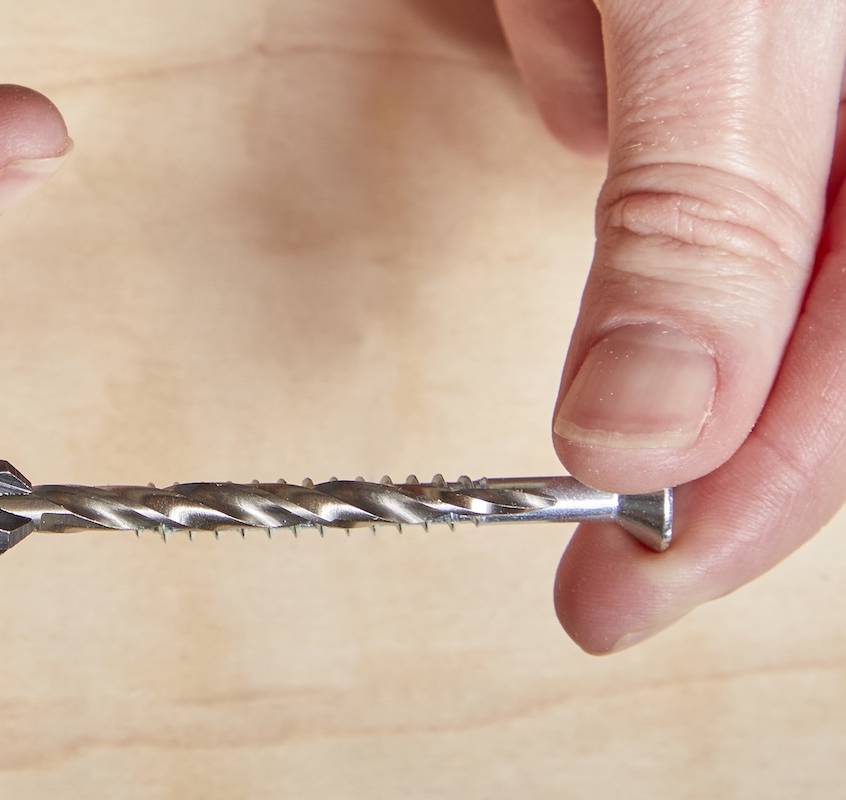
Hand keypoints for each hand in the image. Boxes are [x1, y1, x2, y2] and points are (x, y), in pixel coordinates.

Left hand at [495, 0, 845, 651]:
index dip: (733, 516)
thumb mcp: (726, 17)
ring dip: (596, 116)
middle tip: (585, 553)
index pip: (842, 398)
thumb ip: (704, 221)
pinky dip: (567, 52)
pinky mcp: (688, 38)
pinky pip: (626, 102)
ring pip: (679, 206)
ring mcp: (778, 90)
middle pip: (781, 337)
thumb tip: (648, 433)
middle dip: (668, 393)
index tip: (614, 607)